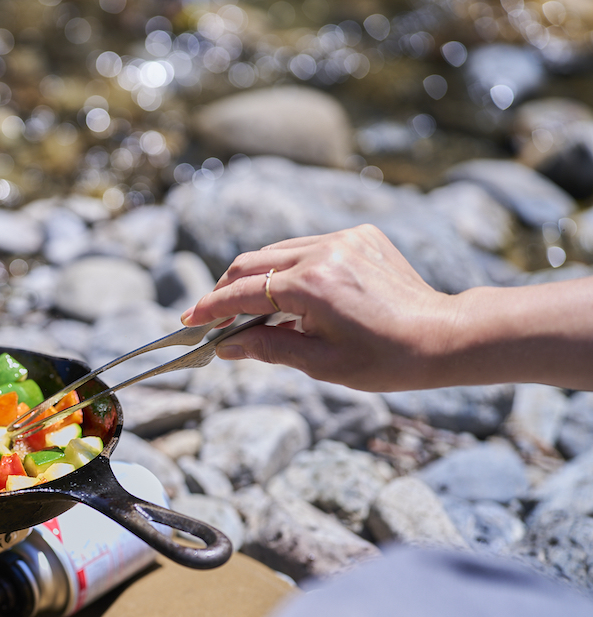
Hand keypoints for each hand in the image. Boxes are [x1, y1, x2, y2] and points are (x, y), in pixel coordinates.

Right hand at [181, 225, 460, 391]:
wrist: (444, 337)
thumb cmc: (385, 359)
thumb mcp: (320, 364)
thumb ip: (267, 348)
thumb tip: (226, 346)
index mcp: (312, 287)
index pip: (243, 292)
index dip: (211, 308)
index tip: (189, 320)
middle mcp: (324, 253)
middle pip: (253, 263)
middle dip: (226, 289)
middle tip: (211, 316)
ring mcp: (344, 239)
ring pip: (278, 251)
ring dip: (257, 277)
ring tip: (248, 308)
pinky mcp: (360, 235)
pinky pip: (308, 247)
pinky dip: (290, 267)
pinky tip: (293, 294)